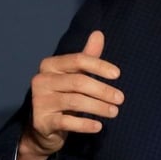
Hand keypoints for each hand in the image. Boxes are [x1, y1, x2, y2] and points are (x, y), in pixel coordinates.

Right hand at [17, 31, 122, 159]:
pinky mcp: (41, 121)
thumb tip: (98, 33)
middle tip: (121, 99)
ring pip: (74, 101)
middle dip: (103, 90)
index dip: (99, 66)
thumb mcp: (75, 74)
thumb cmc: (64, 94)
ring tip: (115, 112)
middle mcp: (41, 80)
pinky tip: (98, 126)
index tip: (118, 74)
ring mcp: (39, 101)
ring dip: (98, 107)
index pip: (78, 59)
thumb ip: (88, 56)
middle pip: (78, 82)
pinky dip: (84, 124)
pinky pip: (66, 122)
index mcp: (50, 65)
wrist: (44, 126)